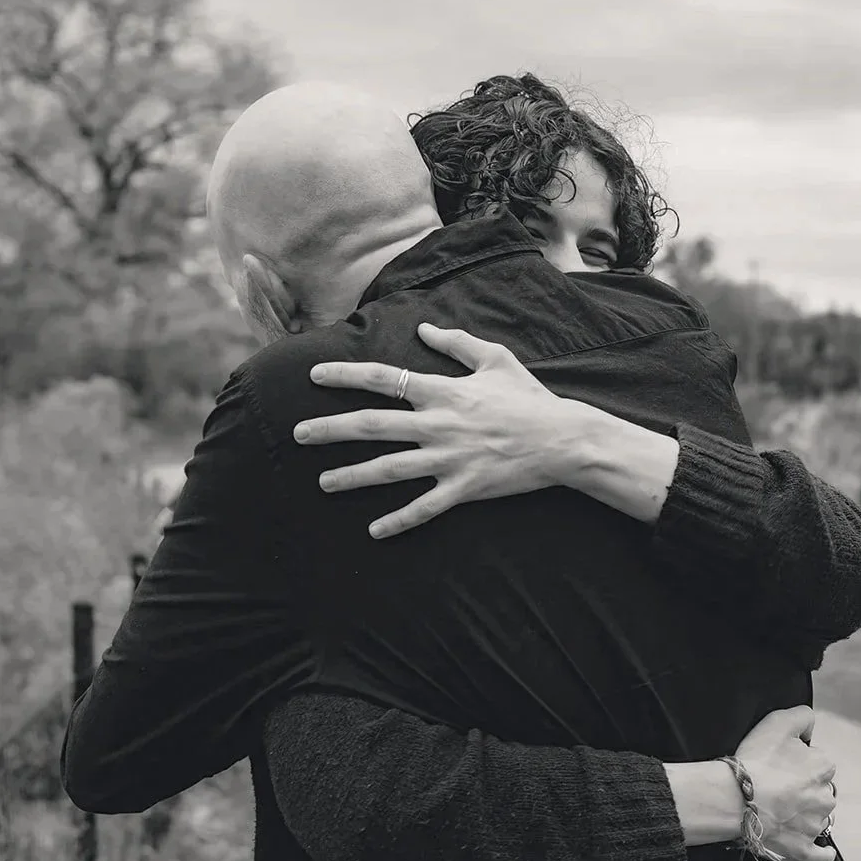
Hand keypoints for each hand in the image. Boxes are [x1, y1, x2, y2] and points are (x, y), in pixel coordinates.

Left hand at [294, 323, 584, 537]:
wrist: (562, 439)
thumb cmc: (529, 398)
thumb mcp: (496, 359)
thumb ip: (457, 343)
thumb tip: (423, 329)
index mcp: (442, 391)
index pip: (383, 378)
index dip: (346, 375)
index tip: (314, 375)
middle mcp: (438, 425)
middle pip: (372, 426)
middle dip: (331, 429)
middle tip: (298, 435)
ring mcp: (448, 459)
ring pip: (390, 469)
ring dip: (353, 476)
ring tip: (323, 483)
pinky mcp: (464, 488)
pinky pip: (424, 507)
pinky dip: (399, 521)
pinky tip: (374, 531)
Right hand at [734, 707, 837, 860]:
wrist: (736, 799)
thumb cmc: (756, 761)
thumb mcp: (779, 722)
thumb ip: (803, 717)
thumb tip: (810, 731)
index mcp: (824, 768)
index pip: (818, 764)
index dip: (799, 764)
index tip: (781, 766)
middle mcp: (826, 797)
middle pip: (819, 792)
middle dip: (805, 791)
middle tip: (778, 790)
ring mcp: (814, 826)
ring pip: (818, 819)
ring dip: (806, 817)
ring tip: (781, 813)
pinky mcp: (802, 850)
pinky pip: (820, 857)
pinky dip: (821, 854)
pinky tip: (820, 851)